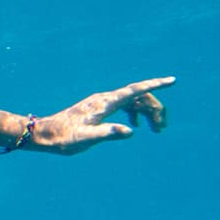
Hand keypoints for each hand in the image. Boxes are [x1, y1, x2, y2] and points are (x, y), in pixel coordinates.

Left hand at [29, 76, 174, 154]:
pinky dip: (135, 112)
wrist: (46, 135)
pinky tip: (135, 125)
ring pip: (132, 101)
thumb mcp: (86, 139)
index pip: (135, 90)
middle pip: (138, 96)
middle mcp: (105, 99)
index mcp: (105, 103)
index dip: (155, 85)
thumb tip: (130, 131)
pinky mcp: (98, 109)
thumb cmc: (65, 138)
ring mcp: (101, 103)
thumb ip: (107, 133)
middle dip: (155, 108)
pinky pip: (123, 105)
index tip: (173, 81)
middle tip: (161, 128)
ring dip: (147, 112)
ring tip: (156, 130)